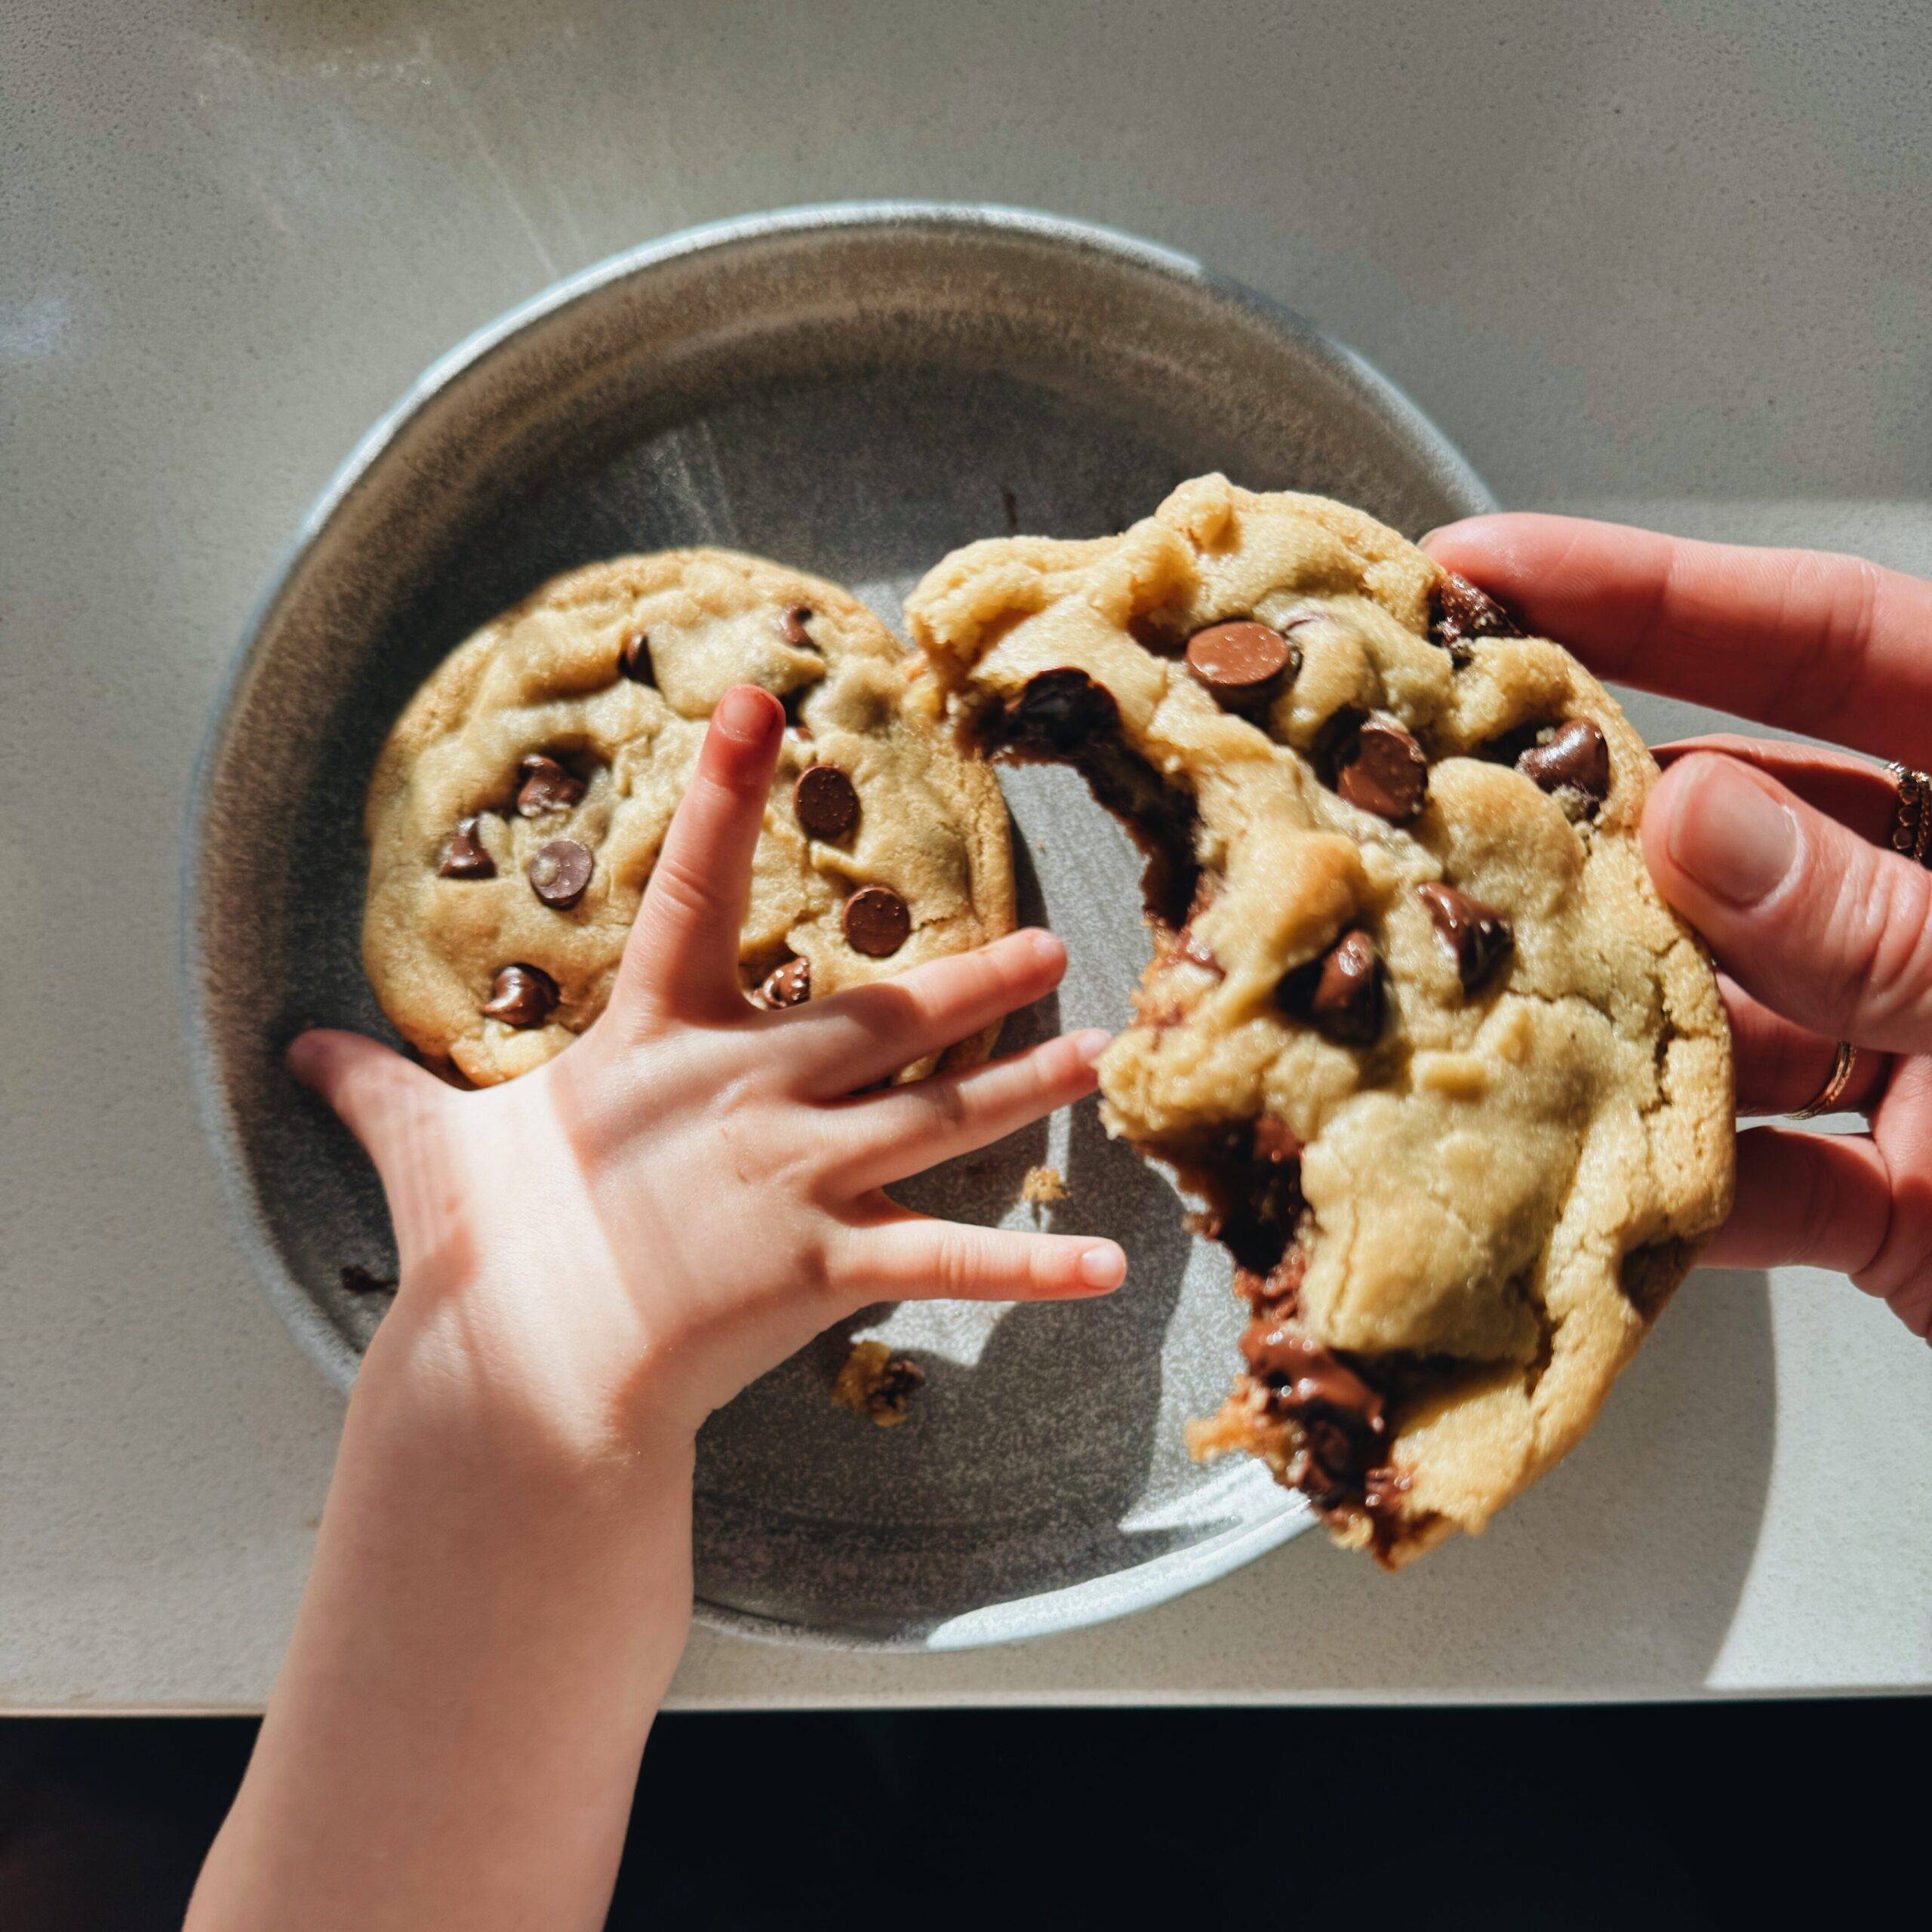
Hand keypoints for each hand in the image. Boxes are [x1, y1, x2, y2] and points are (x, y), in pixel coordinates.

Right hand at [289, 682, 1123, 1456]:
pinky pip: (948, 1264)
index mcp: (658, 1044)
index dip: (719, 786)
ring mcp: (797, 1174)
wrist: (522, 1371)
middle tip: (1048, 942)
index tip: (758, 698)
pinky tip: (1110, 1270)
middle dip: (970, 980)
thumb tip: (295, 1046)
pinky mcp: (826, 1263)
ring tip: (1091, 1053)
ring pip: (939, 1116)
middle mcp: (746, 1090)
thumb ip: (383, 1087)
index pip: (686, 884)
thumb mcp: (433, 1151)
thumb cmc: (486, 1255)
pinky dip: (1032, 1271)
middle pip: (882, 1015)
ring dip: (1023, 1086)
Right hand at [1425, 516, 1931, 1338]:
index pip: (1833, 644)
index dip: (1653, 596)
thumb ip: (1902, 923)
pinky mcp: (1900, 1199)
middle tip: (1426, 796)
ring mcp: (1926, 1052)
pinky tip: (1574, 1174)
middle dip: (1582, 822)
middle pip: (1737, 827)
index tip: (1494, 570)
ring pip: (1719, 1010)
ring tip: (1467, 996)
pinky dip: (1668, 1187)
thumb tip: (1696, 819)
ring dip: (1604, 1018)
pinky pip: (1751, 1177)